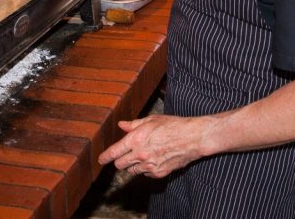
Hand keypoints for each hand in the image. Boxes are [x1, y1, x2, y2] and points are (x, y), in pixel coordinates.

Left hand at [97, 114, 213, 178]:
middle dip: (120, 161)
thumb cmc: (173, 125)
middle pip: (120, 165)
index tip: (101, 160)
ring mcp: (149, 165)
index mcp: (136, 138)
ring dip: (133, 165)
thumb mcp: (152, 120)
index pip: (114, 152)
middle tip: (125, 156)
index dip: (105, 157)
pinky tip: (155, 159)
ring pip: (132, 171)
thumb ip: (134, 125)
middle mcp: (140, 153)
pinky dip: (146, 168)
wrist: (192, 138)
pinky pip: (145, 173)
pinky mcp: (157, 173)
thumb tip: (121, 125)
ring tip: (144, 155)